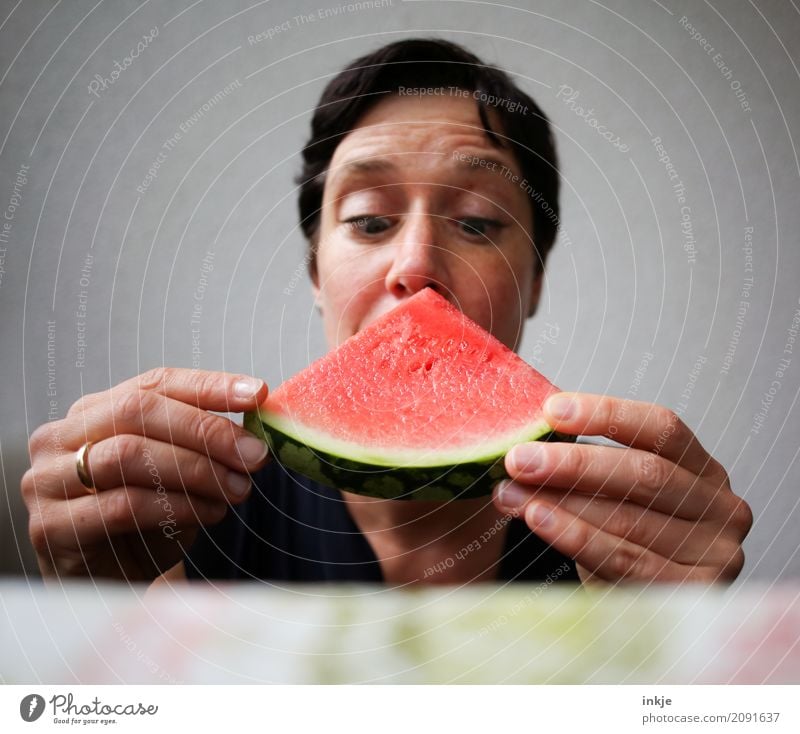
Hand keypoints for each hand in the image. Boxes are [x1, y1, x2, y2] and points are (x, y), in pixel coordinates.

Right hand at [22, 368, 268, 581]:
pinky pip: (122, 506)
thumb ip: (203, 444)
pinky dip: (176, 506)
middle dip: (206, 431)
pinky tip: (210, 513)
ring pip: (129, 456)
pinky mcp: (50, 526)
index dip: (208, 385)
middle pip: (139, 411)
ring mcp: (48, 480)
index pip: (155, 383)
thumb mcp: (176, 472)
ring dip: (196, 471)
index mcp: (95, 410)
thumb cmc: (146, 520)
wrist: (110, 582)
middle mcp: (61, 437)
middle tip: (254, 454)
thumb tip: (255, 429)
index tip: (255, 393)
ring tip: (237, 489)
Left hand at [493, 393, 752, 583]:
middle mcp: (721, 507)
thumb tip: (529, 439)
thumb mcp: (617, 498)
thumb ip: (590, 468)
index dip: (607, 414)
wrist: (642, 612)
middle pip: (645, 473)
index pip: (661, 427)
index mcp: (704, 470)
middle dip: (573, 463)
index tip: (551, 411)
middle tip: (518, 458)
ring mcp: (715, 553)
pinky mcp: (695, 592)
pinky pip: (623, 560)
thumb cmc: (625, 542)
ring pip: (628, 518)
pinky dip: (575, 536)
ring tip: (510, 493)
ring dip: (561, 502)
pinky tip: (538, 518)